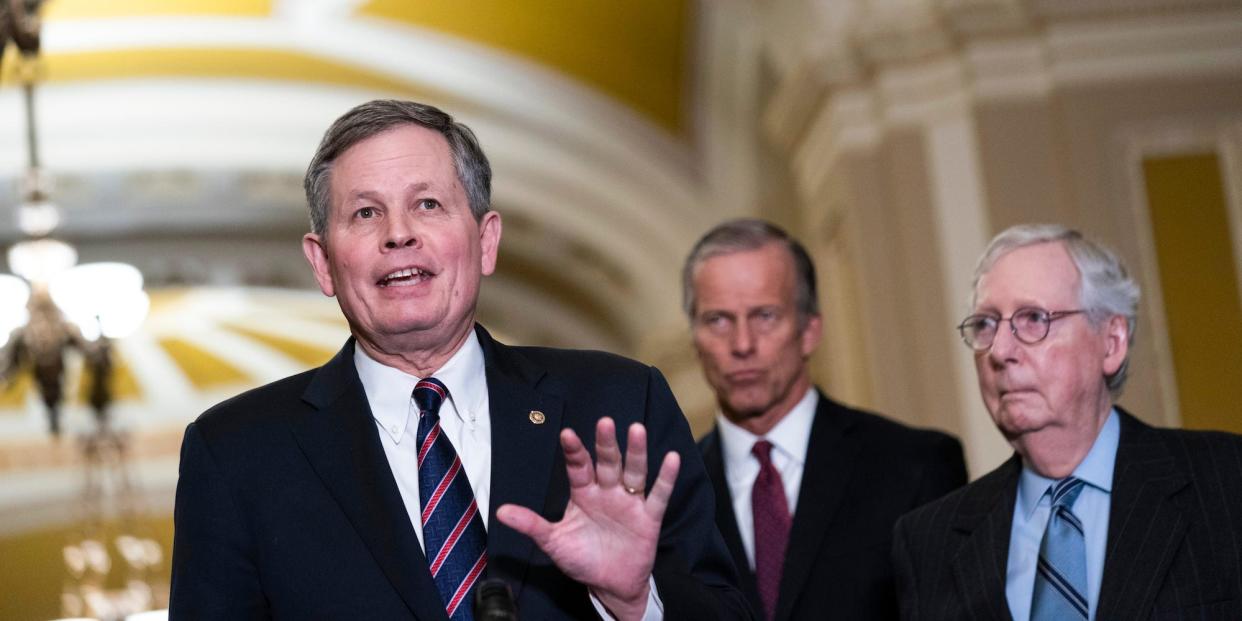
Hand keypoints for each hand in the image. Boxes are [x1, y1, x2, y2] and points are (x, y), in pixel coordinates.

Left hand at [496, 417, 679, 620]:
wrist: (610, 584)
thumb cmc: (582, 559)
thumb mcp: (554, 542)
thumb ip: (531, 525)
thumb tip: (500, 512)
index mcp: (584, 493)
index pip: (578, 467)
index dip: (574, 451)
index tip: (567, 434)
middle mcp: (607, 492)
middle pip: (608, 463)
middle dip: (606, 444)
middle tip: (605, 422)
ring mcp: (629, 502)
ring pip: (633, 472)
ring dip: (636, 452)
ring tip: (636, 429)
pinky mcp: (649, 517)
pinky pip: (658, 495)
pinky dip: (666, 478)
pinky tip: (672, 459)